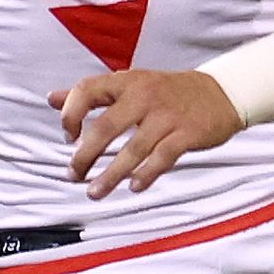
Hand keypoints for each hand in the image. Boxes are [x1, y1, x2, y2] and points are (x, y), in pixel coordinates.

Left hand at [55, 69, 243, 199]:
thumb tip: (52, 98)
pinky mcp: (187, 133)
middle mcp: (144, 95)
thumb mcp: (130, 84)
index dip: (70, 114)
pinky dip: (146, 175)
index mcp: (126, 81)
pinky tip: (134, 187)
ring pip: (132, 149)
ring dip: (110, 175)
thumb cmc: (168, 91)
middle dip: (85, 156)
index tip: (68, 138)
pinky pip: (162, 158)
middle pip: (105, 127)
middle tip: (73, 175)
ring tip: (94, 192)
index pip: (87, 90)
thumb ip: (92, 93)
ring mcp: (167, 115)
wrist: (221, 92)